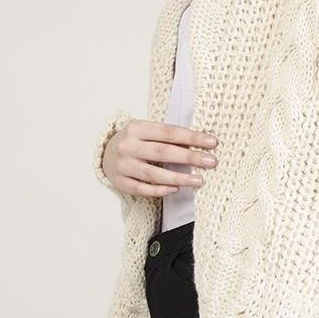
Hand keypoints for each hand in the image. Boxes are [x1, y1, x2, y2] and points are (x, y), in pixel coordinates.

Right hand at [102, 119, 218, 196]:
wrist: (106, 154)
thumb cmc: (136, 142)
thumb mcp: (149, 132)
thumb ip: (169, 138)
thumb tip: (200, 144)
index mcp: (137, 127)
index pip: (169, 132)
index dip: (192, 137)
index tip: (212, 143)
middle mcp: (128, 145)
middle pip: (163, 152)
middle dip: (189, 157)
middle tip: (211, 162)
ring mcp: (122, 165)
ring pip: (153, 174)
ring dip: (179, 178)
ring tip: (199, 181)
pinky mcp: (120, 182)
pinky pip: (142, 189)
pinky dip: (160, 190)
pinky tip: (176, 189)